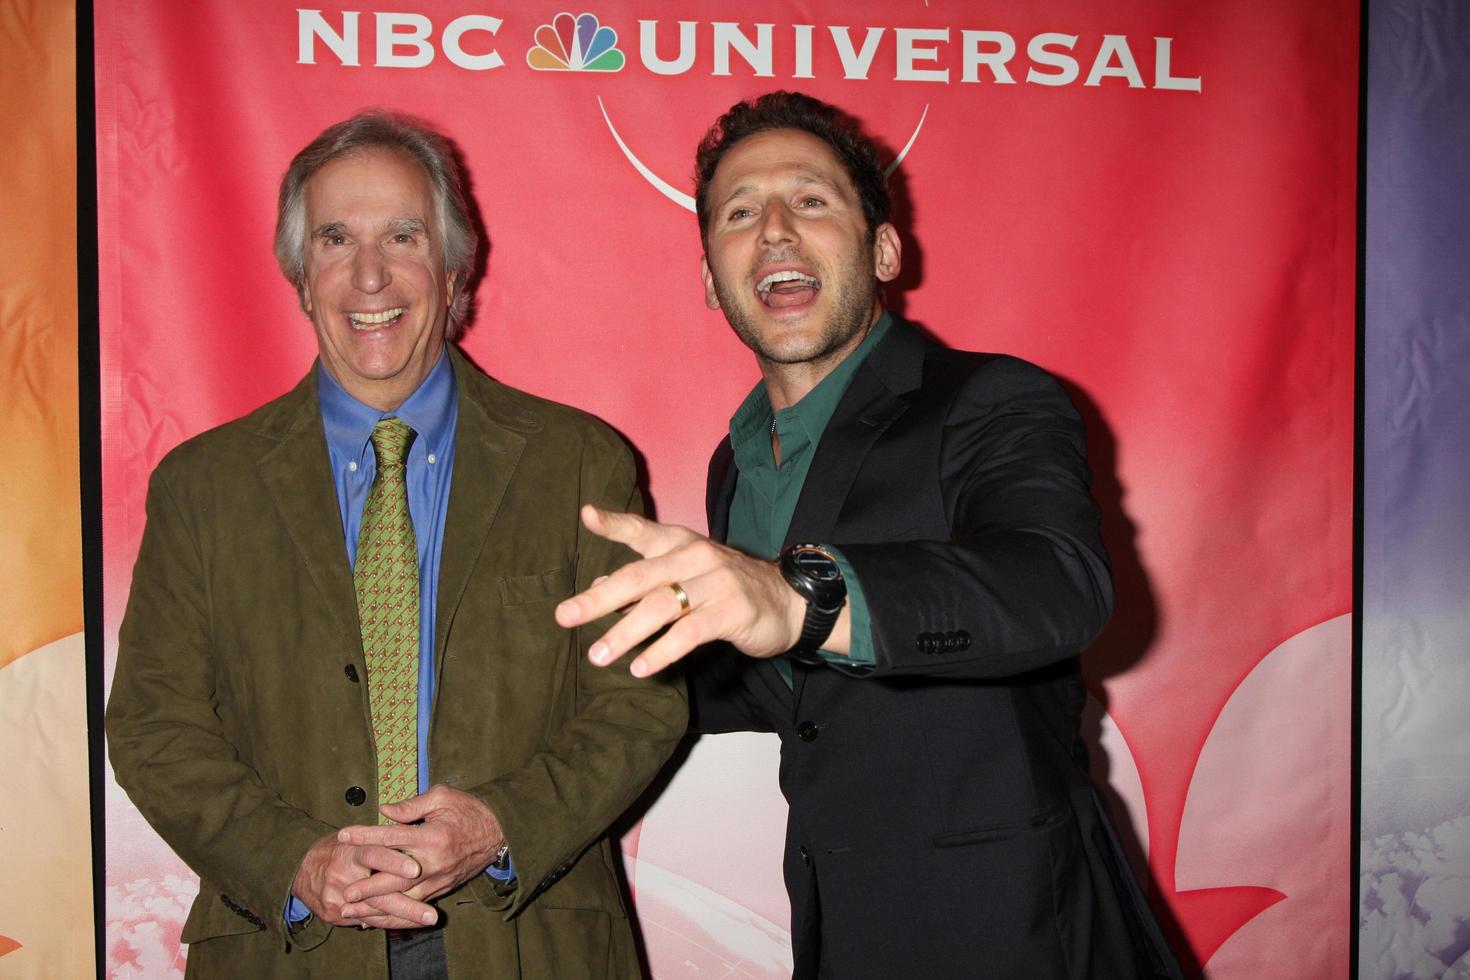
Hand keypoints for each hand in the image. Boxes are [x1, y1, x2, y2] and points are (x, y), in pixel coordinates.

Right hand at [290, 832, 433, 929]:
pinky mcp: (334, 914)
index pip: (373, 854)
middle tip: (431, 914)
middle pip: (377, 892)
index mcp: (350, 849)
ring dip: (404, 916)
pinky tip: (412, 923)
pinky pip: (367, 920)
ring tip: (429, 920)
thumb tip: (397, 820)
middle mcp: (341, 874)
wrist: (301, 868)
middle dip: (406, 904)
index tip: (416, 869)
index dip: (394, 862)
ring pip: (375, 910)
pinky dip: (390, 921)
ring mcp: (336, 897)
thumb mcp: (357, 833)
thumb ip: (379, 834)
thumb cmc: (338, 846)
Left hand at [335, 785, 503, 912]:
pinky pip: (415, 906)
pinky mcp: (442, 889)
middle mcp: (433, 862)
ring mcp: (438, 879)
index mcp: (431, 836)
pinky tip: (377, 919)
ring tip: (352, 913)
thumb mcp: (443, 797)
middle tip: (344, 893)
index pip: (391, 837)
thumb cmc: (469, 810)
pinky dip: (395, 914)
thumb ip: (411, 806)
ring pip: (403, 898)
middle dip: (367, 887)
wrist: (499, 832)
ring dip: (376, 907)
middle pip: (394, 878)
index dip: (365, 836)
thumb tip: (384, 811)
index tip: (343, 836)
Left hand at [554, 505, 818, 677]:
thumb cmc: (727, 588)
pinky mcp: (732, 611)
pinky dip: (662, 651)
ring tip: (598, 655)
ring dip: (625, 633)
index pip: (643, 531)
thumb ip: (644, 580)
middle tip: (565, 616)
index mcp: (681, 543)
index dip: (614, 523)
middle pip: (640, 577)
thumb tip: (598, 587)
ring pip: (661, 607)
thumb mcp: (686, 575)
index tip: (587, 515)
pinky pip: (690, 633)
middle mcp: (696, 557)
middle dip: (599, 599)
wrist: (788, 601)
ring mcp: (715, 582)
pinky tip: (640, 667)